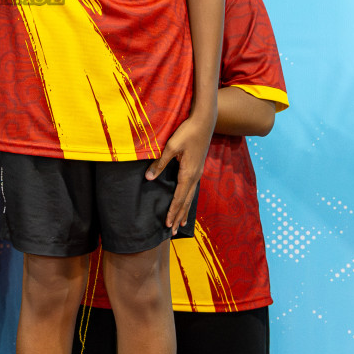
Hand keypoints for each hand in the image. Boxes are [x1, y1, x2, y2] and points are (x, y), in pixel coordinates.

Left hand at [148, 111, 213, 233]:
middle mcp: (195, 176)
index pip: (179, 198)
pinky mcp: (198, 168)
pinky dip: (188, 200)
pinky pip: (192, 189)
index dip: (172, 211)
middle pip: (186, 201)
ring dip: (184, 210)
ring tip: (181, 223)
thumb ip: (160, 163)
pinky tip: (186, 202)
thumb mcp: (171, 147)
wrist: (205, 122)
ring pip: (190, 196)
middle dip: (179, 216)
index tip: (167, 224)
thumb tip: (149, 178)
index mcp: (188, 173)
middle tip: (172, 232)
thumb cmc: (187, 132)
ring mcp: (198, 173)